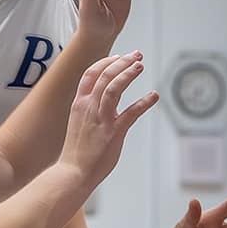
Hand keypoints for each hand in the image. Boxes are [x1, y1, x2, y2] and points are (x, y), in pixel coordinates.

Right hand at [60, 52, 157, 191]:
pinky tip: (154, 96)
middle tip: (137, 55)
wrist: (72, 172)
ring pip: (114, 87)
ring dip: (128, 74)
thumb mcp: (79, 124)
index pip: (90, 74)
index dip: (105, 62)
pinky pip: (131, 113)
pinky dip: (144, 102)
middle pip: (105, 75)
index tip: (118, 56)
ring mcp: (101, 119)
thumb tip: (101, 103)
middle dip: (122, 62)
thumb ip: (89, 111)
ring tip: (140, 65)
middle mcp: (88, 107)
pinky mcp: (113, 132)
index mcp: (79, 104)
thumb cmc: (77, 152)